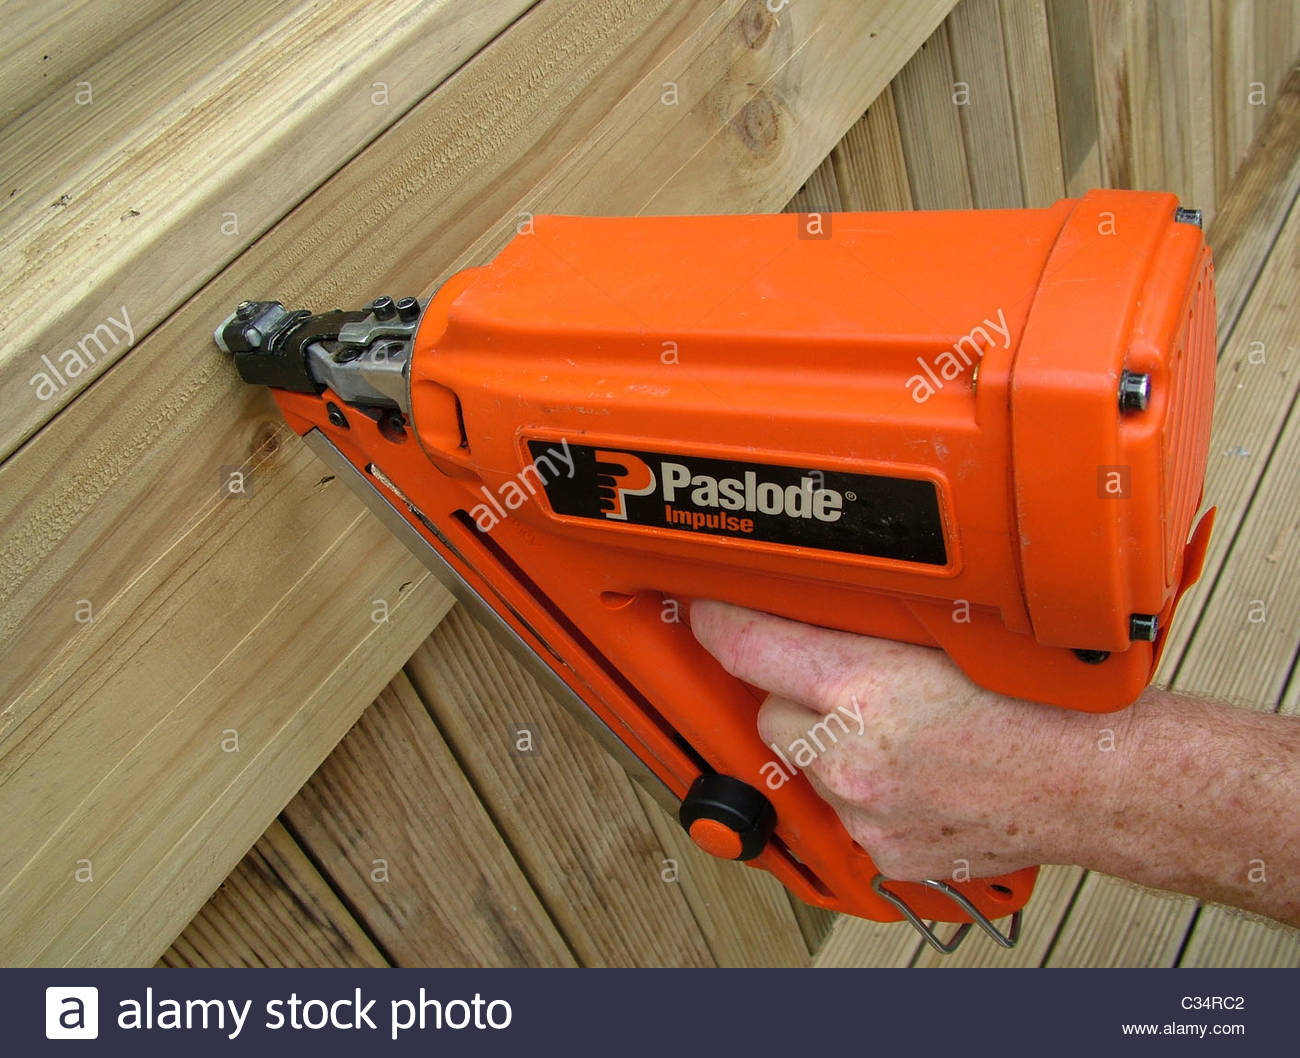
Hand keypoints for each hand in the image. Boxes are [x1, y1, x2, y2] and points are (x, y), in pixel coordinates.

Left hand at [688, 599, 1118, 880]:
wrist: (1096, 781)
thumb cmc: (1043, 703)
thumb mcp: (945, 632)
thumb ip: (864, 620)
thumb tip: (807, 599)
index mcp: (864, 686)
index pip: (748, 647)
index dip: (718, 623)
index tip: (705, 611)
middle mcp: (853, 755)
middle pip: (770, 714)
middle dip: (793, 694)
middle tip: (846, 682)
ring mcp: (866, 811)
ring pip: (806, 765)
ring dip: (829, 745)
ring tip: (899, 730)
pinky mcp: (885, 854)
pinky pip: (843, 811)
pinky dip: (863, 790)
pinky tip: (916, 771)